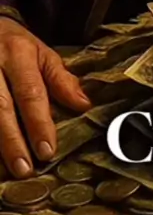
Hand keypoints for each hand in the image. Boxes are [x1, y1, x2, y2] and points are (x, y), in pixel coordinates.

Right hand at [0, 18, 89, 177]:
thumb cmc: (16, 45)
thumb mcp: (41, 52)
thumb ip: (60, 78)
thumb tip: (83, 104)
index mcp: (18, 53)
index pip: (30, 92)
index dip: (39, 122)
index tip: (47, 150)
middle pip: (1, 108)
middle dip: (13, 141)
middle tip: (26, 169)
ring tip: (9, 170)